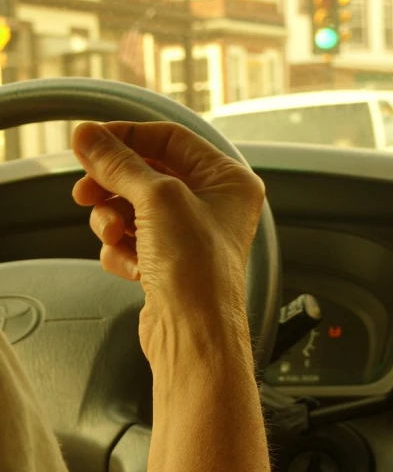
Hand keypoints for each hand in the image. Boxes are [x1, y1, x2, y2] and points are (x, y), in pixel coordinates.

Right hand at [71, 121, 264, 359]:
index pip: (171, 139)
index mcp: (228, 181)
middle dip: (114, 184)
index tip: (92, 142)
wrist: (193, 335)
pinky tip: (128, 264)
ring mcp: (189, 237)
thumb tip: (90, 137)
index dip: (128, 137)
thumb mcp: (158, 198)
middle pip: (147, 174)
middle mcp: (213, 207)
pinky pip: (131, 241)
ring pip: (133, 208)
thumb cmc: (197, 270)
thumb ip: (119, 162)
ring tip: (112, 233)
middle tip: (86, 190)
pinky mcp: (168, 265)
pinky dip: (122, 250)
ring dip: (113, 219)